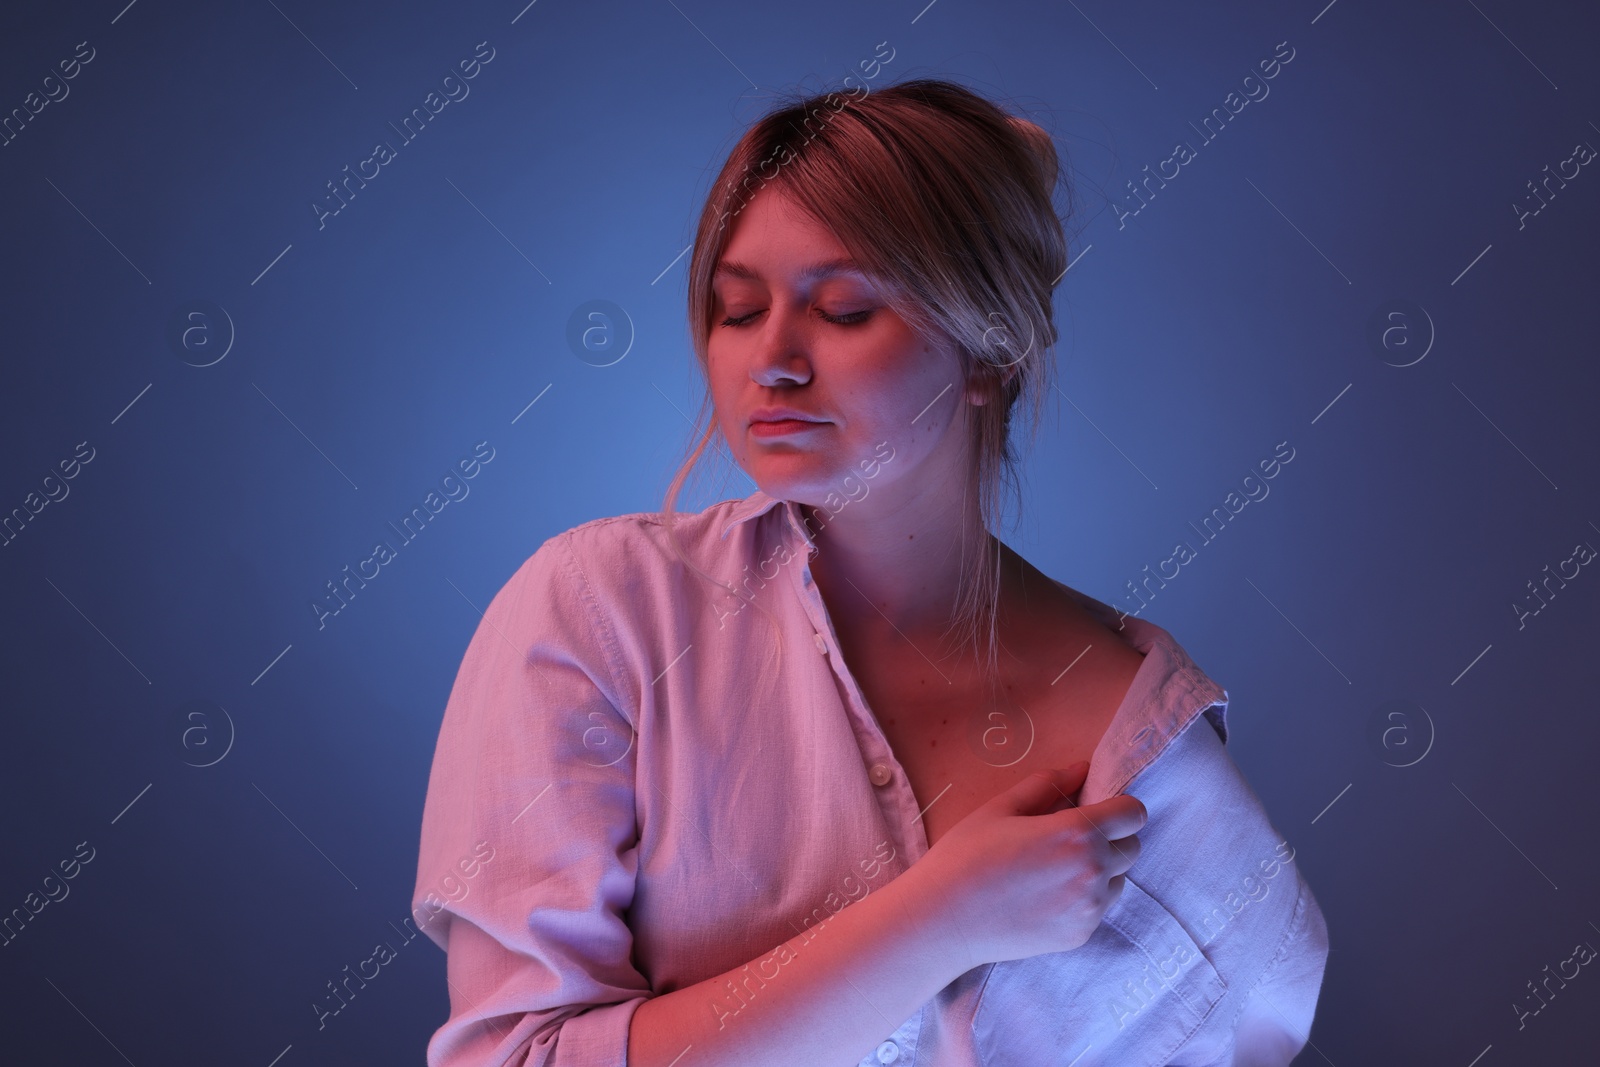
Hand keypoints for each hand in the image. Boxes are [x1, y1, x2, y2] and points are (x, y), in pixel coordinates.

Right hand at [904, 761, 1146, 970]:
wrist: (943, 920)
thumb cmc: (966, 855)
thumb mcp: (1001, 808)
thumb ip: (1047, 784)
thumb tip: (1081, 768)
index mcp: (1076, 832)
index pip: (1133, 814)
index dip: (1119, 807)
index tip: (1097, 810)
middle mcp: (1093, 871)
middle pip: (1132, 847)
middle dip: (1110, 838)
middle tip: (1068, 839)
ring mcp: (1089, 908)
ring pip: (1118, 880)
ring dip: (1100, 870)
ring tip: (1054, 869)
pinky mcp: (1080, 935)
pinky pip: (1099, 908)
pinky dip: (1084, 898)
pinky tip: (1046, 895)